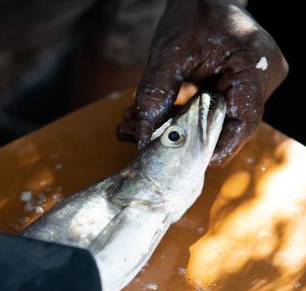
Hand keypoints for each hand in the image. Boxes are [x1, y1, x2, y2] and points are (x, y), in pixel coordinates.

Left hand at [117, 0, 287, 165]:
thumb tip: (143, 137)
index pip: (245, 122)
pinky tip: (160, 117)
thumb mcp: (169, 52)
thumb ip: (155, 94)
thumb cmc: (191, 11)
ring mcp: (254, 81)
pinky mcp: (241, 84)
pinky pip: (219, 110)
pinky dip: (190, 116)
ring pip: (222, 120)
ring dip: (187, 127)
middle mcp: (263, 76)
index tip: (193, 162)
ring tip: (149, 128)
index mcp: (256, 65)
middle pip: (231, 125)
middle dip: (193, 138)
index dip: (220, 148)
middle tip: (160, 146)